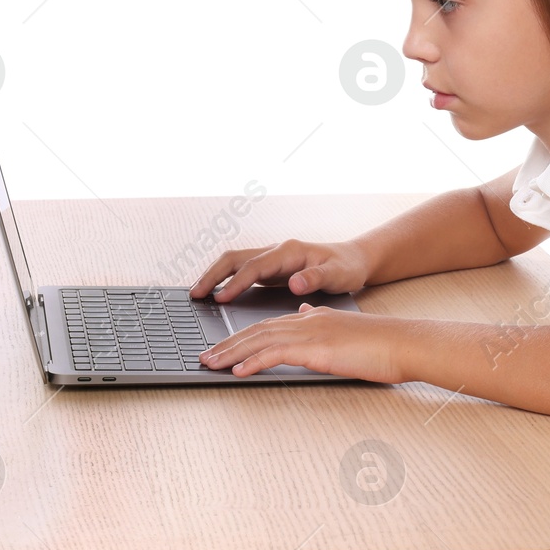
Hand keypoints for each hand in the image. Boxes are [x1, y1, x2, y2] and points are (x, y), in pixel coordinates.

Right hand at [189, 239, 372, 301]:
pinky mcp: (271, 269)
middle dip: (212, 275)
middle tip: (195, 294)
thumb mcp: (337, 275)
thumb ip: (316, 278)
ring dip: (214, 276)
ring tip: (197, 294)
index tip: (220, 297)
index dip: (236, 283)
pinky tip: (216, 294)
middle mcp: (276, 252)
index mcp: (289, 252)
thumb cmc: (347, 267)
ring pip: (234, 263)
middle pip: (235, 258)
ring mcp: (271, 260)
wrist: (354, 260)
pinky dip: (225, 281)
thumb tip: (294, 283)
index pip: (255, 267)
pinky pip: (241, 272)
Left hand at [199, 305, 405, 382]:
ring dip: (231, 353)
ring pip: (259, 340)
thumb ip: (323, 326)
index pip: (269, 326)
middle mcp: (307, 320)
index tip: (224, 349)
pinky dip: (253, 362)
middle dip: (227, 344)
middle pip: (256, 330)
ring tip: (210, 364)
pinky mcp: (316, 348)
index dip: (243, 337)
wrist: (406, 343)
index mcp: (313, 318)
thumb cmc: (385, 345)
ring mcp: (311, 332)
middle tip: (205, 357)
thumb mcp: (348, 333)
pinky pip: (275, 353)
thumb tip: (305, 317)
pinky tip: (238, 372)